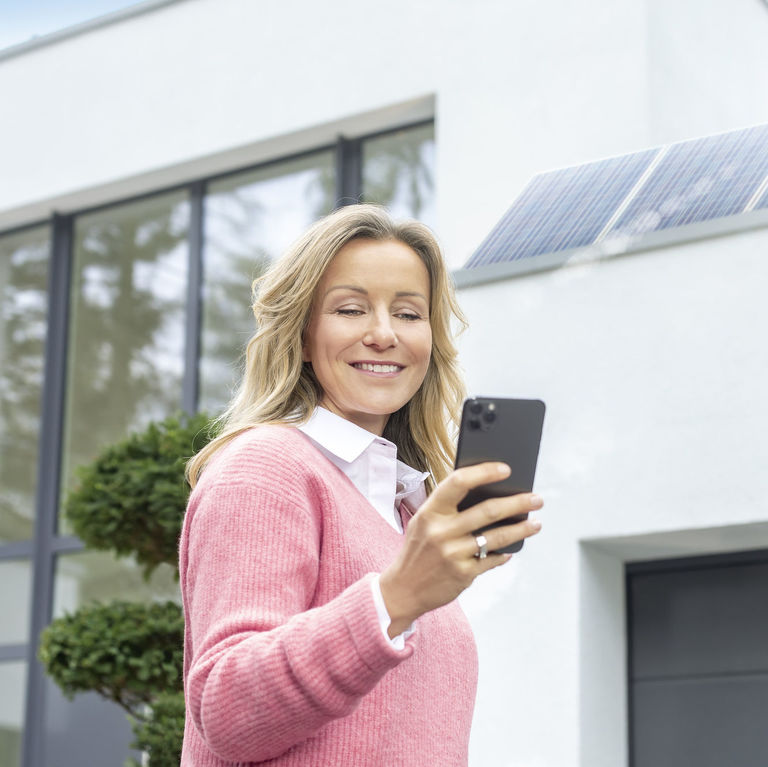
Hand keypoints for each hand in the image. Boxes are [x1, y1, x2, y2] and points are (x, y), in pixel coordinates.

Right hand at [379, 462, 542, 636]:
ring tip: (535, 523)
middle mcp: (441, 531)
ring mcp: (453, 554)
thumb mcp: (423, 522)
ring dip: (521, 528)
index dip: (484, 472)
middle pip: (488, 510)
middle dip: (517, 503)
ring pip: (497, 536)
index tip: (506, 469)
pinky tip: (512, 548)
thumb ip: (447, 508)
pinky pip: (492, 559)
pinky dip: (505, 552)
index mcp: (430, 512)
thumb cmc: (418, 550)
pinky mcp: (463, 574)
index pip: (459, 482)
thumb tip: (487, 493)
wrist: (402, 589)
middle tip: (536, 498)